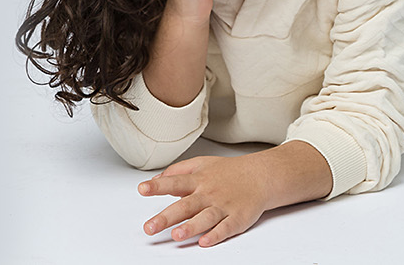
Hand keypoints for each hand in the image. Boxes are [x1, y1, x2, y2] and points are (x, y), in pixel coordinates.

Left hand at [137, 155, 269, 247]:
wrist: (261, 176)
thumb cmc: (229, 172)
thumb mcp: (201, 163)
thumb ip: (177, 171)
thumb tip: (156, 179)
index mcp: (198, 180)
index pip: (174, 182)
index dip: (158, 186)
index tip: (143, 189)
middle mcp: (208, 193)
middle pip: (185, 206)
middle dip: (166, 217)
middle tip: (150, 227)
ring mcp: (223, 206)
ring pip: (205, 218)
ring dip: (191, 227)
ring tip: (176, 235)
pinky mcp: (237, 218)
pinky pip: (226, 228)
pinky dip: (216, 235)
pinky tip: (205, 241)